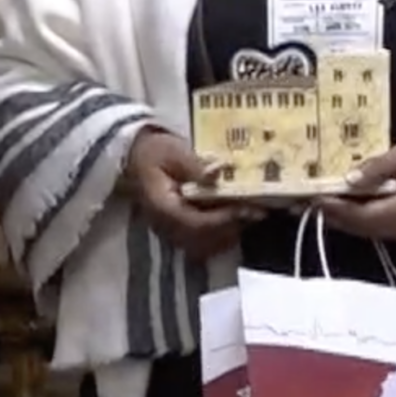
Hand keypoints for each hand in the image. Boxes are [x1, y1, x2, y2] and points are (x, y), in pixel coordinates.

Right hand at [123, 129, 260, 259]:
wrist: (137, 156)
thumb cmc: (156, 151)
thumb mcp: (173, 151)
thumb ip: (193, 164)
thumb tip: (216, 173)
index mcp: (161, 205)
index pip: (193, 223)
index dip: (223, 219)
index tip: (248, 209)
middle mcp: (163, 224)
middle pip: (201, 239)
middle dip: (231, 227)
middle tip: (257, 212)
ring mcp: (170, 229)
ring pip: (202, 246)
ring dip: (228, 234)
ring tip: (250, 215)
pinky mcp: (177, 229)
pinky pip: (200, 243)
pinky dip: (221, 236)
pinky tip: (237, 220)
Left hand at [319, 135, 395, 241]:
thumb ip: (376, 169)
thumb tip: (348, 180)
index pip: (361, 215)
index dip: (334, 207)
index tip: (311, 197)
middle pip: (357, 226)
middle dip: (330, 213)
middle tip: (301, 202)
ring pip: (360, 227)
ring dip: (337, 215)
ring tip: (312, 202)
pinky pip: (367, 222)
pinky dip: (350, 213)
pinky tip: (335, 202)